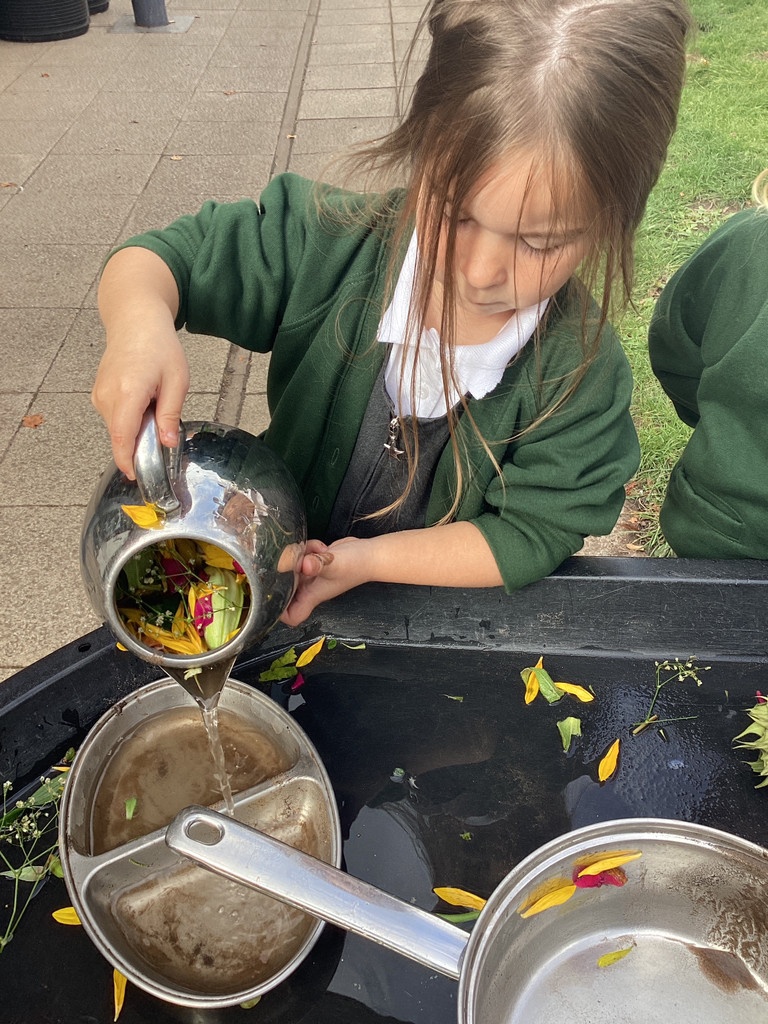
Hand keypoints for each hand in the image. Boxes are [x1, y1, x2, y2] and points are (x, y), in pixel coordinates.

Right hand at [93, 247, 187, 477]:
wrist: (134, 319)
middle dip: (142, 443)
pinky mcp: (98, 394)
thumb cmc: (159, 345)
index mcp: (128, 392)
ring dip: (138, 427)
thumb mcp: (177, 380)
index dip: (128, 461)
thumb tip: (167, 444)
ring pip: (119, 428)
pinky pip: (116, 417)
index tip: (137, 477)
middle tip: (164, 428)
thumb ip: (170, 415)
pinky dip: (131, 418)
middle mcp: (107, 396)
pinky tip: (144, 399)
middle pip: (122, 436)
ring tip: (155, 401)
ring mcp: (99, 395)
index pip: (122, 437)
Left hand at [280, 537, 369, 626]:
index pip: (291, 616)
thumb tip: (305, 565)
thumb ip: (319, 565)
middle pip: (284, 590)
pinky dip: (307, 549)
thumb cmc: (355, 565)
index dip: (280, 612)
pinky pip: (302, 556)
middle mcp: (309, 588)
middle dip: (283, 574)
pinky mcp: (315, 563)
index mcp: (311, 595)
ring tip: (308, 552)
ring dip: (297, 556)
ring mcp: (312, 576)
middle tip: (289, 561)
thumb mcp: (335, 564)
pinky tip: (318, 547)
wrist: (370, 554)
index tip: (274, 595)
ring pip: (292, 569)